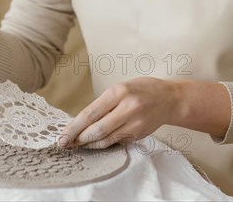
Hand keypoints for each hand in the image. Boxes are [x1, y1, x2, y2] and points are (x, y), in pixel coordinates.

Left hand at [58, 77, 177, 148]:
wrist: (169, 98)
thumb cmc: (141, 89)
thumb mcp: (120, 88)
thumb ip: (103, 103)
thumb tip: (81, 121)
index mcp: (119, 92)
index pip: (91, 112)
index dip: (75, 126)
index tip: (63, 134)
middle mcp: (127, 108)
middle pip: (98, 129)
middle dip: (79, 138)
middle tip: (64, 143)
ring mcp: (134, 123)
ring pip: (106, 139)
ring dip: (89, 143)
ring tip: (76, 144)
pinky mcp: (138, 134)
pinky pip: (116, 142)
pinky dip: (103, 143)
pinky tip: (93, 143)